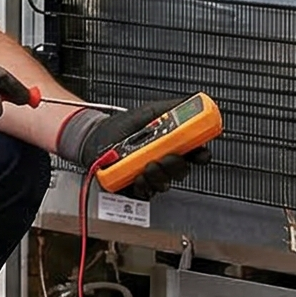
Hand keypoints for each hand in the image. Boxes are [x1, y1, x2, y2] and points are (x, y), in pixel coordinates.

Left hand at [57, 98, 201, 200]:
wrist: (94, 137)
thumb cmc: (120, 126)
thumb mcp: (148, 112)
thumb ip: (170, 108)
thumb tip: (190, 102)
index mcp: (170, 144)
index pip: (193, 152)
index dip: (200, 154)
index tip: (200, 152)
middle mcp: (162, 161)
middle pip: (182, 170)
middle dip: (177, 165)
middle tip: (168, 156)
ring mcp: (149, 175)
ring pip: (165, 183)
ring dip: (159, 175)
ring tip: (148, 165)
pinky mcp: (135, 187)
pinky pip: (146, 193)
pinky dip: (144, 186)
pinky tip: (138, 177)